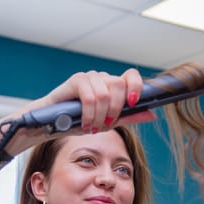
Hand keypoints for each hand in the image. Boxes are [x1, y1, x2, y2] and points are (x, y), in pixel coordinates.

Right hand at [0, 68, 155, 154]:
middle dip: (115, 110)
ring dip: (100, 116)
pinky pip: (90, 95)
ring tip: (91, 126)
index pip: (131, 76)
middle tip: (104, 125)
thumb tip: (152, 114)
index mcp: (112, 86)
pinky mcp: (75, 81)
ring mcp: (88, 78)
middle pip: (120, 85)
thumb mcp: (107, 123)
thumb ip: (128, 117)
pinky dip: (89, 113)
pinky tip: (84, 122)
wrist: (50, 126)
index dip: (136, 87)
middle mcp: (102, 78)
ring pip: (106, 92)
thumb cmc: (77, 123)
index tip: (133, 103)